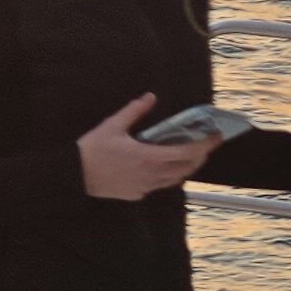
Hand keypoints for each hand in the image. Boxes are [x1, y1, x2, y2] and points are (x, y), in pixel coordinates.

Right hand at [80, 94, 211, 200]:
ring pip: (176, 179)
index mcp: (150, 157)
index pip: (187, 152)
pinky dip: (168, 176)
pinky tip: (162, 168)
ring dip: (186, 167)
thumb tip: (150, 97)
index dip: (205, 145)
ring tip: (188, 156)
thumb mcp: (112, 125)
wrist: (74, 176)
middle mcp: (153, 174)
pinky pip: (160, 185)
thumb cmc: (92, 150)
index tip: (215, 136)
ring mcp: (146, 186)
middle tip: (205, 145)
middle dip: (200, 156)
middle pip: (187, 168)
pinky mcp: (137, 194)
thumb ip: (135, 111)